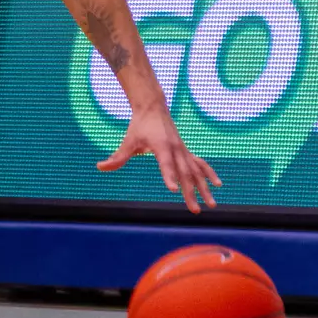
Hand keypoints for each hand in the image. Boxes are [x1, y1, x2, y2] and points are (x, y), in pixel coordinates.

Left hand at [97, 108, 220, 212]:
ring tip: (211, 205)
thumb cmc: (139, 125)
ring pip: (196, 171)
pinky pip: (200, 163)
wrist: (153, 107)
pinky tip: (217, 185)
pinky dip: (209, 173)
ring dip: (204, 188)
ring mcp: (183, 150)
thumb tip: (100, 167)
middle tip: (195, 210)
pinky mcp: (186, 150)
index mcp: (162, 146)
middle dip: (191, 192)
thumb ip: (117, 156)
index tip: (174, 190)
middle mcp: (176, 149)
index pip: (166, 164)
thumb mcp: (128, 141)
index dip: (169, 176)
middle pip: (185, 173)